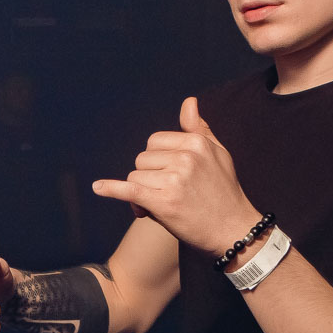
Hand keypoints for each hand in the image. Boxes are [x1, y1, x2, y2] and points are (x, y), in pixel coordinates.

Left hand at [90, 97, 260, 255]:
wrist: (233, 230)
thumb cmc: (224, 193)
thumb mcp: (218, 154)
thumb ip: (199, 129)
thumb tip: (188, 102)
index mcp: (196, 142)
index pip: (155, 142)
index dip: (156, 161)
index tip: (167, 177)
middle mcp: (185, 157)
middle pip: (142, 160)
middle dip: (148, 177)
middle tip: (167, 196)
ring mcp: (174, 179)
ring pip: (135, 177)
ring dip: (142, 194)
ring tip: (163, 207)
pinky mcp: (164, 201)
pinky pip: (129, 190)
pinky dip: (111, 189)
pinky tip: (98, 188)